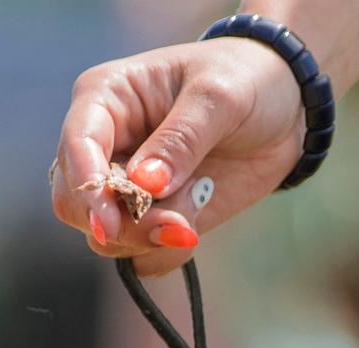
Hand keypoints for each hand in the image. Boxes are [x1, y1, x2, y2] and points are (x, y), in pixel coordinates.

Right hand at [52, 37, 304, 277]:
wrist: (283, 110)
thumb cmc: (244, 81)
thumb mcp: (218, 97)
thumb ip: (181, 139)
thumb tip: (145, 184)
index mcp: (105, 98)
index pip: (76, 147)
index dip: (87, 188)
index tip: (110, 224)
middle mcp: (105, 145)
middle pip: (75, 202)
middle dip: (122, 224)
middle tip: (178, 225)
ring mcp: (127, 186)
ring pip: (106, 236)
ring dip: (150, 239)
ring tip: (198, 201)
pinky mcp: (155, 218)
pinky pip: (141, 256)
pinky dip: (166, 254)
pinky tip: (193, 229)